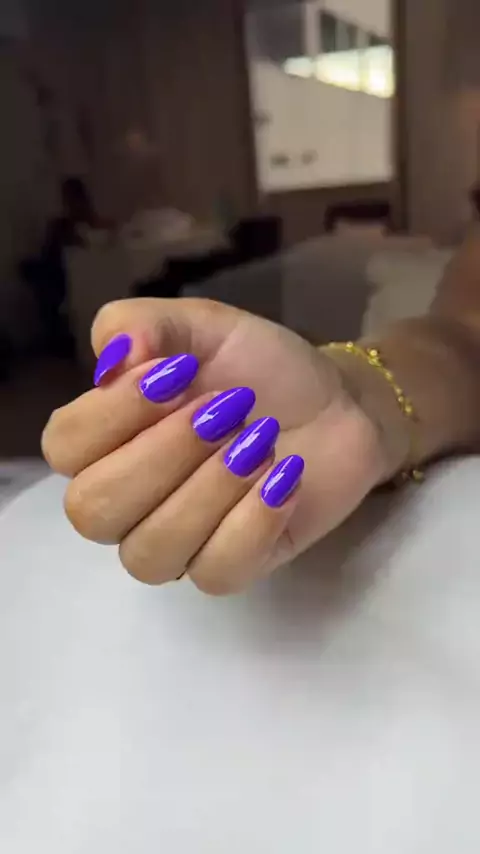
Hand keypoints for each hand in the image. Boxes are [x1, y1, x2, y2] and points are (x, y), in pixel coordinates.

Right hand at [42, 298, 385, 593]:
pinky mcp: (230, 567)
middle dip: (165, 453)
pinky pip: (216, 572)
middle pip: (93, 511)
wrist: (335, 402)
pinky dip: (253, 522)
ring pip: (151, 552)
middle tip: (229, 408)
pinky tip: (285, 479)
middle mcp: (127, 501)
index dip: (114, 412)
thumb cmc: (257, 367)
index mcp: (106, 440)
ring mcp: (176, 542)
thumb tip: (113, 358)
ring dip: (211, 488)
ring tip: (263, 442)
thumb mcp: (201, 327)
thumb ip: (142, 325)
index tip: (178, 374)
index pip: (64, 447)